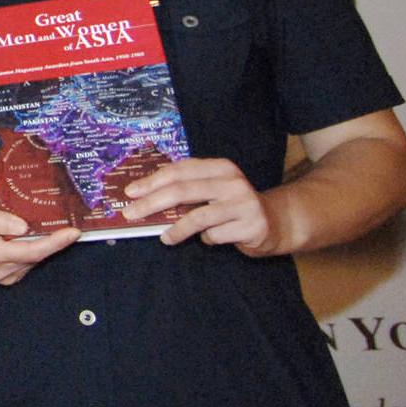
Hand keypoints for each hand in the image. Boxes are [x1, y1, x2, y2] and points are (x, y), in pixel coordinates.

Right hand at [0, 192, 78, 284]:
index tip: (73, 233)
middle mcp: (0, 270)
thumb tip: (23, 228)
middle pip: (37, 256)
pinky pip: (33, 260)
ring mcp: (6, 275)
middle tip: (70, 223)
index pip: (30, 251)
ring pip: (37, 258)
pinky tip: (38, 235)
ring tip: (49, 225)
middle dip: (54, 241)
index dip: (54, 243)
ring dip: (46, 242)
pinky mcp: (12, 275)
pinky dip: (39, 247)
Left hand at [126, 157, 280, 253]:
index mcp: (220, 167)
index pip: (179, 170)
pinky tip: (209, 238)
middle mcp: (233, 182)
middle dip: (152, 203)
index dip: (152, 181)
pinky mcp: (252, 226)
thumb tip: (143, 198)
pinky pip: (215, 235)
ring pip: (197, 217)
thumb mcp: (212, 190)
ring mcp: (244, 204)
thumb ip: (186, 189)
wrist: (275, 223)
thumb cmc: (232, 205)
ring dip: (176, 229)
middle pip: (183, 191)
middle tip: (131, 214)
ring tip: (165, 238)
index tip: (129, 192)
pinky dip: (206, 239)